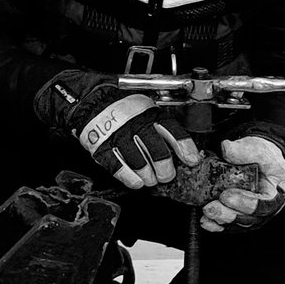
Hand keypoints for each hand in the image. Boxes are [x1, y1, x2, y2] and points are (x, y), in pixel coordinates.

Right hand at [64, 83, 199, 191]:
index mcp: (150, 114)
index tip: (192, 161)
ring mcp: (117, 134)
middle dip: (165, 169)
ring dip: (148, 176)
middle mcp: (135, 123)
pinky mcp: (101, 146)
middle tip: (166, 175)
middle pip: (156, 150)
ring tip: (150, 179)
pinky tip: (136, 182)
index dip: (185, 148)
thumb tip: (186, 154)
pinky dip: (128, 177)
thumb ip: (164, 130)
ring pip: (138, 162)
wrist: (92, 101)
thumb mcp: (148, 112)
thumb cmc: (125, 111)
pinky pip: (116, 166)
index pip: (172, 131)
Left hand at [202, 134, 284, 230]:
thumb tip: (226, 149)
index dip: (246, 203)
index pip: (265, 204)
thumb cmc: (263, 158)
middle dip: (228, 215)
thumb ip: (244, 150)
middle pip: (249, 218)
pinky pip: (227, 225)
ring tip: (206, 212)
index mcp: (276, 193)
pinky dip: (215, 225)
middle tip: (211, 208)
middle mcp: (265, 209)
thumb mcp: (258, 149)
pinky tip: (204, 221)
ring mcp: (251, 214)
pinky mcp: (237, 215)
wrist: (259, 162)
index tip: (227, 195)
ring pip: (237, 223)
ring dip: (220, 220)